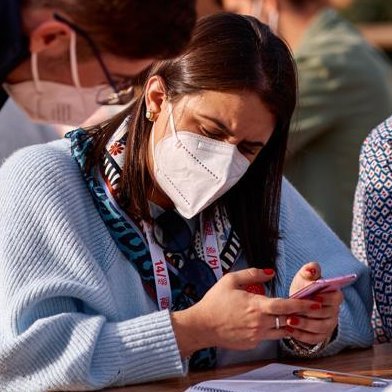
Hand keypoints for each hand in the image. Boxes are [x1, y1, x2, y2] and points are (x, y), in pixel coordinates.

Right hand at [171, 268, 323, 356]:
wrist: (202, 326)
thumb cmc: (215, 301)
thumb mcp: (231, 280)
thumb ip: (252, 274)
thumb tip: (270, 272)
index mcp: (256, 305)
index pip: (285, 305)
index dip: (302, 304)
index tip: (316, 302)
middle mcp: (260, 322)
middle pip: (288, 319)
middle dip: (302, 315)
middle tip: (314, 310)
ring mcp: (257, 335)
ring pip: (281, 331)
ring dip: (290, 323)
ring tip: (296, 316)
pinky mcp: (252, 343)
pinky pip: (269, 336)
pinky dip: (274, 330)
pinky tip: (271, 323)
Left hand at [286, 262, 342, 344]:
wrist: (299, 302)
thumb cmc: (304, 288)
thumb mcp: (305, 277)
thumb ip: (309, 271)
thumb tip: (311, 270)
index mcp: (335, 295)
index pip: (335, 298)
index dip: (326, 298)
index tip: (314, 297)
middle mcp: (335, 312)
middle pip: (326, 314)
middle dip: (310, 312)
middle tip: (295, 310)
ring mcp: (329, 325)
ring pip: (320, 328)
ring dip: (305, 325)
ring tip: (289, 320)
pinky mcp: (321, 335)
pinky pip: (314, 338)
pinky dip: (302, 335)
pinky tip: (290, 330)